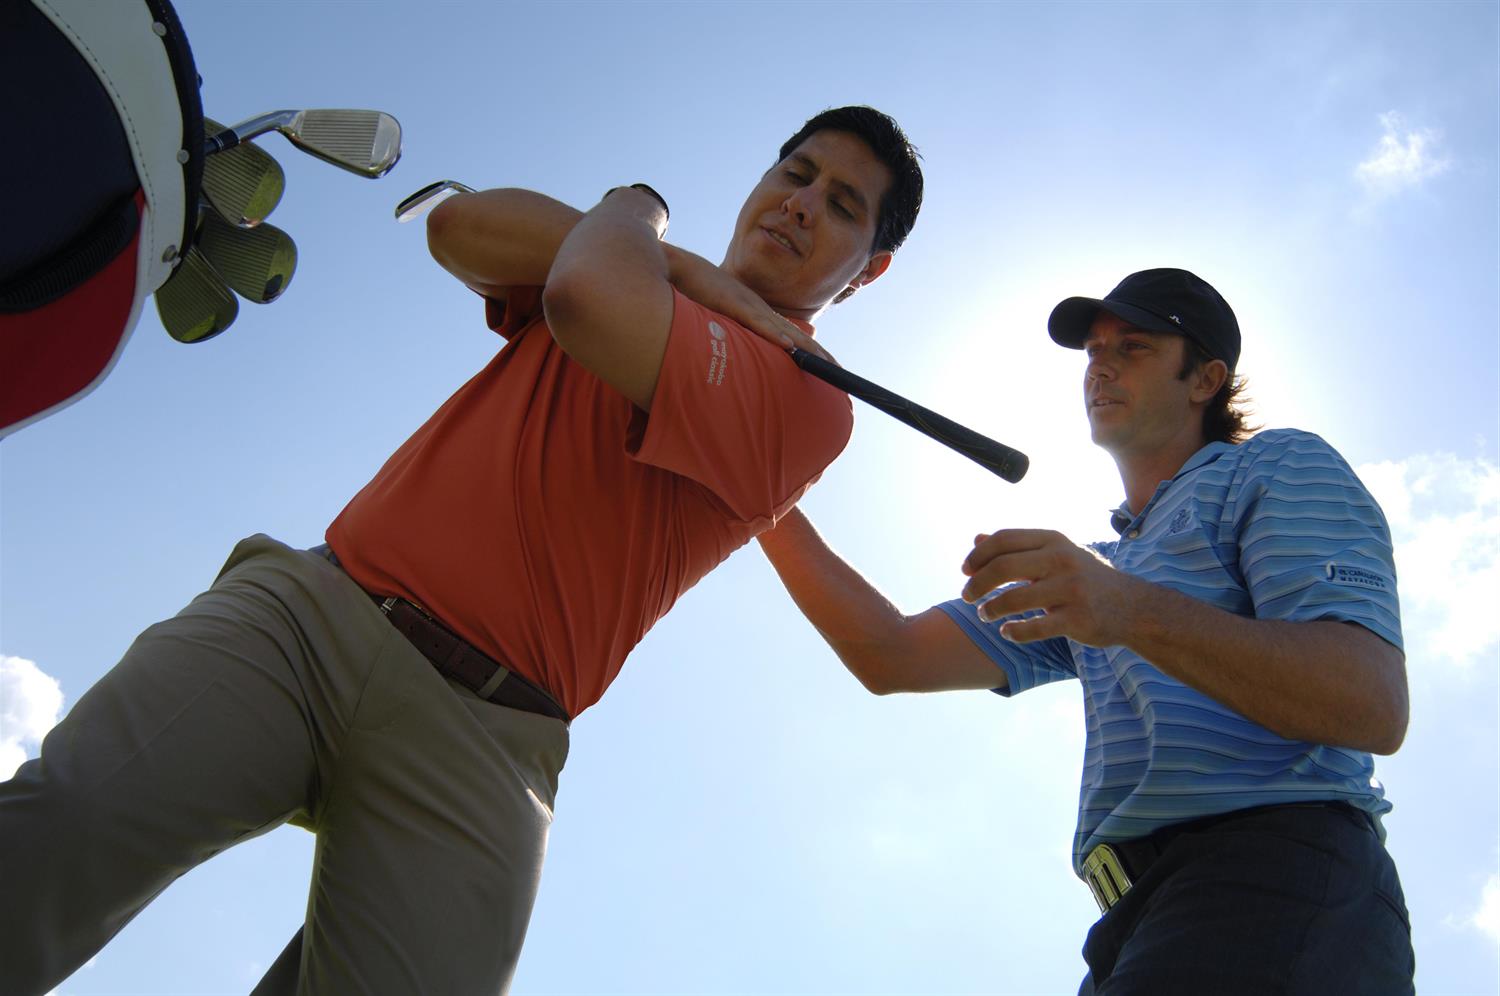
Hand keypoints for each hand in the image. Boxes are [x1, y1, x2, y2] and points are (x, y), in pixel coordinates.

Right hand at [663, 245, 829, 358]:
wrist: (678, 267)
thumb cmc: (695, 291)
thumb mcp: (716, 315)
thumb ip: (727, 332)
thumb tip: (734, 353)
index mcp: (755, 313)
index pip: (788, 334)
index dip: (809, 350)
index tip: (826, 365)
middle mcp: (758, 309)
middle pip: (795, 335)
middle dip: (818, 353)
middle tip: (839, 371)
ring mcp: (747, 306)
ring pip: (783, 331)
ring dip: (806, 348)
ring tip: (825, 363)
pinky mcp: (733, 305)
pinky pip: (757, 323)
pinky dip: (774, 335)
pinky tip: (789, 347)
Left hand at [960, 529, 1142, 646]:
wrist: (1133, 607)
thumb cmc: (1085, 578)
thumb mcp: (1055, 554)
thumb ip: (1016, 548)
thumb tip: (977, 539)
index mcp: (1054, 541)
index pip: (1004, 539)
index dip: (978, 555)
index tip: (965, 570)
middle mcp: (1062, 560)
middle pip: (1003, 566)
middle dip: (977, 583)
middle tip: (966, 597)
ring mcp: (1071, 590)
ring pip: (1014, 599)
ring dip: (991, 609)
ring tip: (984, 615)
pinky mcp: (1077, 619)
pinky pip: (1035, 628)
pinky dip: (1014, 632)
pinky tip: (1006, 632)